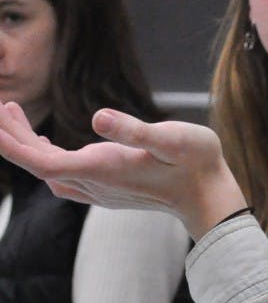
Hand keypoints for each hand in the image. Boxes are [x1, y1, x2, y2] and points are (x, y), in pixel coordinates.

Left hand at [0, 102, 247, 239]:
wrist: (211, 197)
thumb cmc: (197, 163)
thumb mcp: (172, 138)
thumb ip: (134, 130)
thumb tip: (97, 117)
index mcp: (103, 169)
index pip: (39, 160)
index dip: (11, 141)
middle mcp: (95, 184)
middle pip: (37, 164)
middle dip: (13, 137)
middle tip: (4, 105)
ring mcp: (100, 190)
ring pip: (48, 171)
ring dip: (27, 146)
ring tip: (15, 116)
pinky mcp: (108, 190)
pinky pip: (63, 177)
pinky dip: (46, 158)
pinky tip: (49, 145)